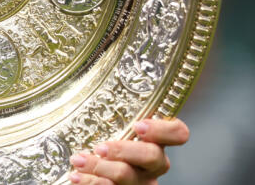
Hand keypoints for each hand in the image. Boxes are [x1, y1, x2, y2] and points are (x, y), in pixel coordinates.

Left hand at [68, 118, 189, 183]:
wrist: (90, 175)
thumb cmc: (98, 142)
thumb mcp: (106, 124)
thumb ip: (109, 112)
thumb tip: (86, 80)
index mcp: (155, 141)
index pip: (178, 133)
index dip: (163, 130)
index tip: (138, 125)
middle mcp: (154, 164)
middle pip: (153, 157)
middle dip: (124, 150)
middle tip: (99, 147)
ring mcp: (142, 182)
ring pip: (129, 176)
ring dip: (100, 168)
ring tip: (78, 160)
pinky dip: (92, 183)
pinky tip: (76, 176)